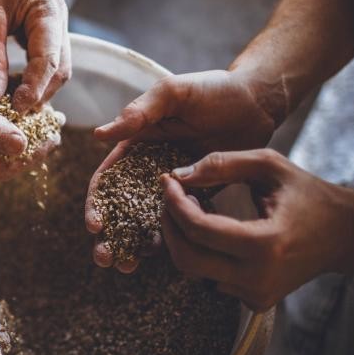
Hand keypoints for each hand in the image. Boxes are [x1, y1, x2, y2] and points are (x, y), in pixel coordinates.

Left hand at [0, 0, 70, 112]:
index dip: (35, 88)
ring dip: (35, 89)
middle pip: (58, 67)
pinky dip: (29, 78)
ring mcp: (50, 24)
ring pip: (52, 68)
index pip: (49, 59)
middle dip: (39, 93)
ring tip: (12, 108)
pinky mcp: (38, 31)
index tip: (17, 109)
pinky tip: (11, 92)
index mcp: (48, 9)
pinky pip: (40, 61)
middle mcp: (56, 17)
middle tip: (15, 114)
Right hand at [0, 29, 55, 177]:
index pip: (1, 167)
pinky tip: (22, 97)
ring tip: (46, 111)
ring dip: (22, 126)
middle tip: (57, 123)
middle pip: (1, 155)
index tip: (53, 138)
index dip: (31, 157)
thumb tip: (20, 148)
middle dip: (32, 142)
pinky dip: (6, 112)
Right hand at [85, 70, 278, 268]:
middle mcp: (147, 169)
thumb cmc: (213, 90)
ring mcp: (171, 187)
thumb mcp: (173, 93)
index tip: (96, 224)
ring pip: (143, 221)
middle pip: (117, 208)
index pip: (106, 179)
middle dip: (106, 235)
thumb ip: (140, 112)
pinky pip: (178, 223)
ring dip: (130, 244)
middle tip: (104, 256)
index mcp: (134, 145)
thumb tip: (101, 135)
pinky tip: (161, 256)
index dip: (96, 203)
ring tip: (127, 265)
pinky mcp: (196, 197)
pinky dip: (167, 240)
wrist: (257, 102)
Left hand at [159, 149, 353, 310]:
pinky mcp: (255, 301)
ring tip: (195, 209)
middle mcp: (258, 277)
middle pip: (187, 259)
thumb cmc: (307, 195)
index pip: (199, 230)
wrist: (344, 235)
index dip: (174, 204)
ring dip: (184, 239)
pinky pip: (211, 280)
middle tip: (171, 199)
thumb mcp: (269, 166)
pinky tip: (214, 232)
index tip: (167, 182)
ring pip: (195, 271)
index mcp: (265, 244)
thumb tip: (178, 174)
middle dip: (169, 226)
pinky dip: (204, 254)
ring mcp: (256, 294)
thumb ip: (222, 164)